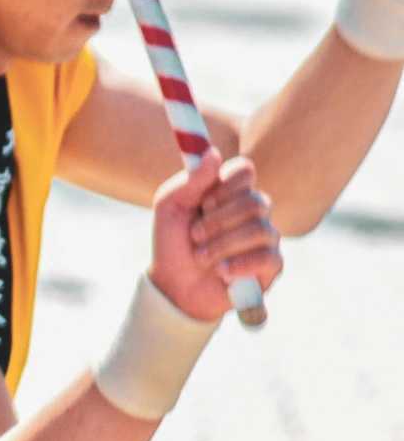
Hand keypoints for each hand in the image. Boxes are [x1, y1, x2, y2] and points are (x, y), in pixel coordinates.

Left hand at [154, 149, 279, 318]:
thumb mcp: (169, 208)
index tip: (204, 202)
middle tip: (195, 235)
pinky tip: (221, 272)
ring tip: (201, 258)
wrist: (172, 288)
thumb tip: (212, 153)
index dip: (226, 185)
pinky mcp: (271, 267)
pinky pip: (269, 257)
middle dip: (218, 222)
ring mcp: (265, 238)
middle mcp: (253, 212)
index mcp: (231, 193)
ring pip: (260, 230)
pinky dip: (240, 264)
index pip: (245, 171)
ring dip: (223, 245)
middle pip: (255, 202)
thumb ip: (190, 180)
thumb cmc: (172, 245)